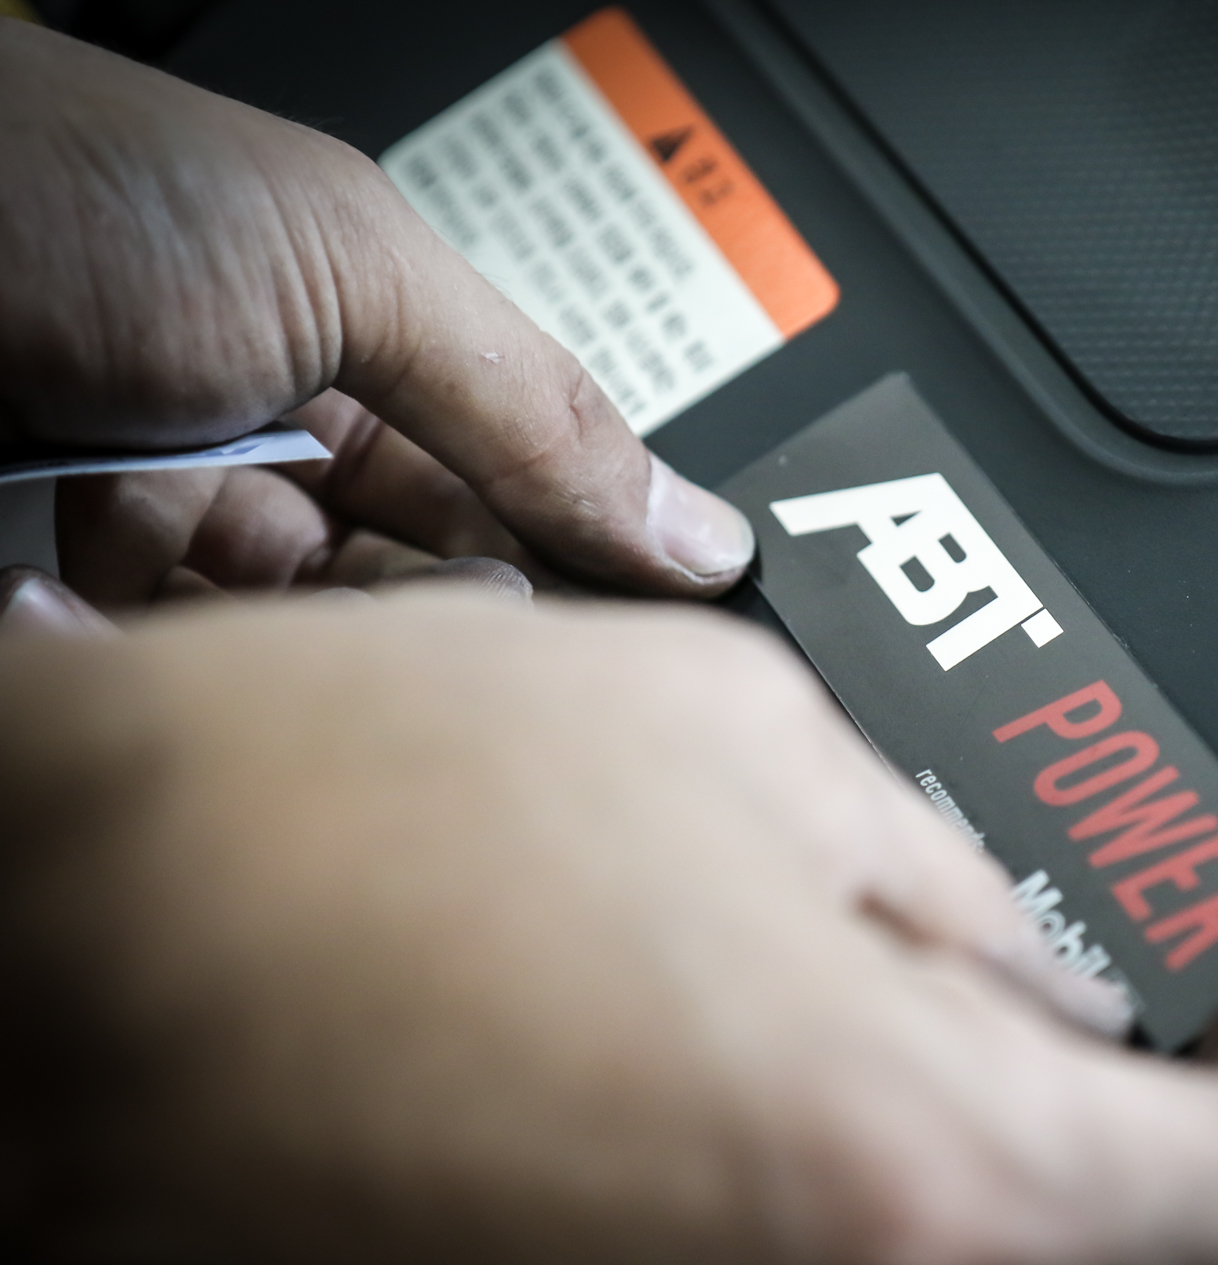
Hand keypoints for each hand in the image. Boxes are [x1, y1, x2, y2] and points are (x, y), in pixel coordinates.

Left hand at [0, 19, 750, 603]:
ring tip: (275, 641)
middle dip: (427, 630)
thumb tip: (696, 527)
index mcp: (365, 345)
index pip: (515, 498)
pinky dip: (165, 675)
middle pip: (408, 590)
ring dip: (297, 662)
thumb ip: (536, 405)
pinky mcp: (58, 587)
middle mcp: (271, 432)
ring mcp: (158, 512)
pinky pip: (157, 674)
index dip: (567, 576)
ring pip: (288, 653)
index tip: (620, 669)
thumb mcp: (348, 270)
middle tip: (440, 663)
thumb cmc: (44, 179)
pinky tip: (154, 639)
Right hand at [0, 596, 1217, 1264]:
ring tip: (937, 969)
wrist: (74, 951)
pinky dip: (856, 1179)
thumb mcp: (748, 744)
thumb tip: (1034, 946)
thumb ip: (945, 874)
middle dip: (1164, 1126)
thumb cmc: (362, 825)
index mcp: (917, 1168)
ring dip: (1001, 1140)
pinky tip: (788, 1035)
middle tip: (1142, 990)